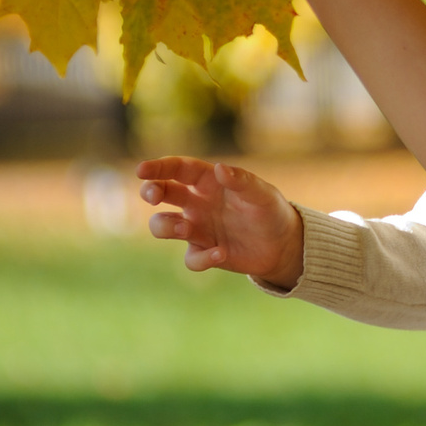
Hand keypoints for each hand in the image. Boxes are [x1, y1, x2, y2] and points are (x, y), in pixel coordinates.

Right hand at [138, 156, 306, 287]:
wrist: (283, 245)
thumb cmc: (271, 211)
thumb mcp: (263, 194)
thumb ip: (242, 181)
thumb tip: (219, 168)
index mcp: (209, 181)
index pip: (179, 169)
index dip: (159, 168)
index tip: (141, 170)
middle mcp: (197, 203)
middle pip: (163, 192)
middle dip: (151, 191)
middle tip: (153, 197)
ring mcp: (198, 228)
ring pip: (164, 226)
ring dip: (167, 226)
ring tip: (185, 230)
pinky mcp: (205, 253)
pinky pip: (191, 258)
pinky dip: (202, 258)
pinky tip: (221, 253)